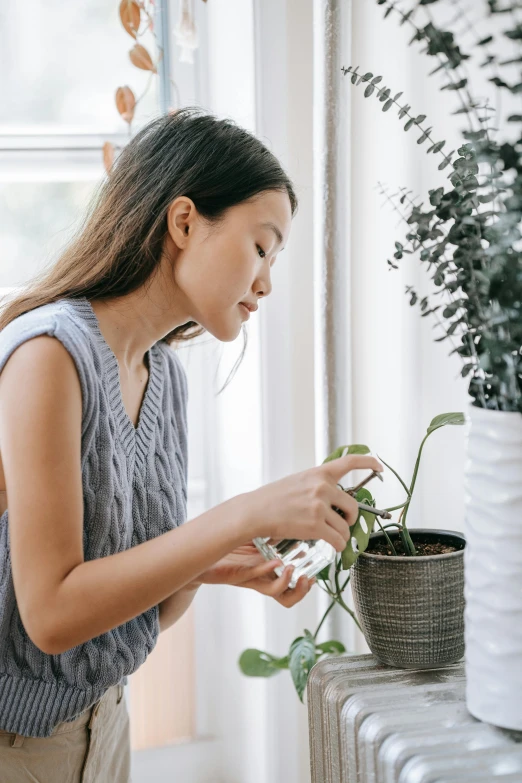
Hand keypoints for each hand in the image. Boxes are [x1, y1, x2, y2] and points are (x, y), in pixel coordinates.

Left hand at [186, 542, 315, 607]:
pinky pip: (257, 577)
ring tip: (294, 569)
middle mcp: (263, 579)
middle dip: (302, 591)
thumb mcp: (254, 538)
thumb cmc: (228, 546)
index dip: (306, 584)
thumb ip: (272, 533)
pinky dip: (268, 570)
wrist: (202, 554)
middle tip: (310, 578)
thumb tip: (290, 519)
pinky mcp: (240, 575)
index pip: (293, 586)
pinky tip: (276, 561)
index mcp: (270, 572)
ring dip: (287, 583)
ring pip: (275, 592)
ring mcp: (253, 578)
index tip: (316, 571)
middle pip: (288, 597)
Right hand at [241, 454, 383, 551]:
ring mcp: (319, 506)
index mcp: (319, 473)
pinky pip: (338, 539)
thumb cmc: (273, 498)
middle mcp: (322, 487)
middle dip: (350, 519)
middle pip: (353, 507)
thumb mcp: (298, 482)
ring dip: (342, 536)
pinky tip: (334, 546)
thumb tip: (335, 499)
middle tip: (343, 524)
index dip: (369, 462)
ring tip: (333, 538)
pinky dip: (338, 545)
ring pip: (345, 527)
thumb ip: (318, 486)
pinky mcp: (315, 525)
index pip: (349, 461)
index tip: (379, 466)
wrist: (255, 511)